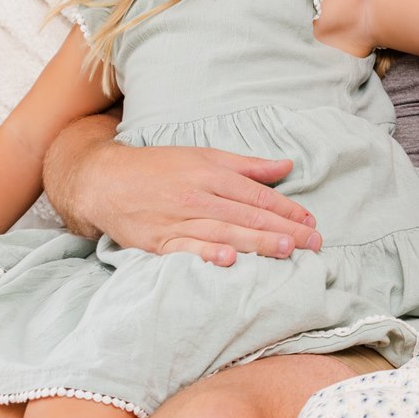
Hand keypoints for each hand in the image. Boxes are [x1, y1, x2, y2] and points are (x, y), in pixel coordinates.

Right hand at [50, 132, 320, 265]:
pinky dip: (207, 254)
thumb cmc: (159, 167)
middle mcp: (198, 196)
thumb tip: (286, 165)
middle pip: (248, 215)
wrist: (106, 180)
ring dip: (257, 243)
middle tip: (313, 243)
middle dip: (283, 229)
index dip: (287, 208)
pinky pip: (187, 249)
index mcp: (212, 174)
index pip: (258, 194)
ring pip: (224, 232)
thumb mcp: (204, 156)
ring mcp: (178, 220)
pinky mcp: (159, 242)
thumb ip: (246, 165)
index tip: (311, 221)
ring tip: (286, 251)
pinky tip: (228, 261)